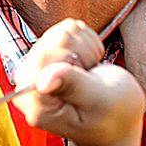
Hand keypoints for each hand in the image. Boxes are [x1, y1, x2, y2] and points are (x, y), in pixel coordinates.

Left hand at [12, 19, 145, 145]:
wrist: (117, 116)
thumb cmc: (113, 114)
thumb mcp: (99, 101)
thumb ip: (72, 86)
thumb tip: (42, 81)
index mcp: (37, 106)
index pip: (42, 58)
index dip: (71, 59)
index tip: (86, 77)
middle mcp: (28, 87)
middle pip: (51, 42)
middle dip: (78, 53)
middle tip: (90, 76)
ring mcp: (34, 70)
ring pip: (59, 33)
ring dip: (83, 49)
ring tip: (90, 72)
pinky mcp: (44, 56)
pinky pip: (65, 29)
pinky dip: (84, 43)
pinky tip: (88, 64)